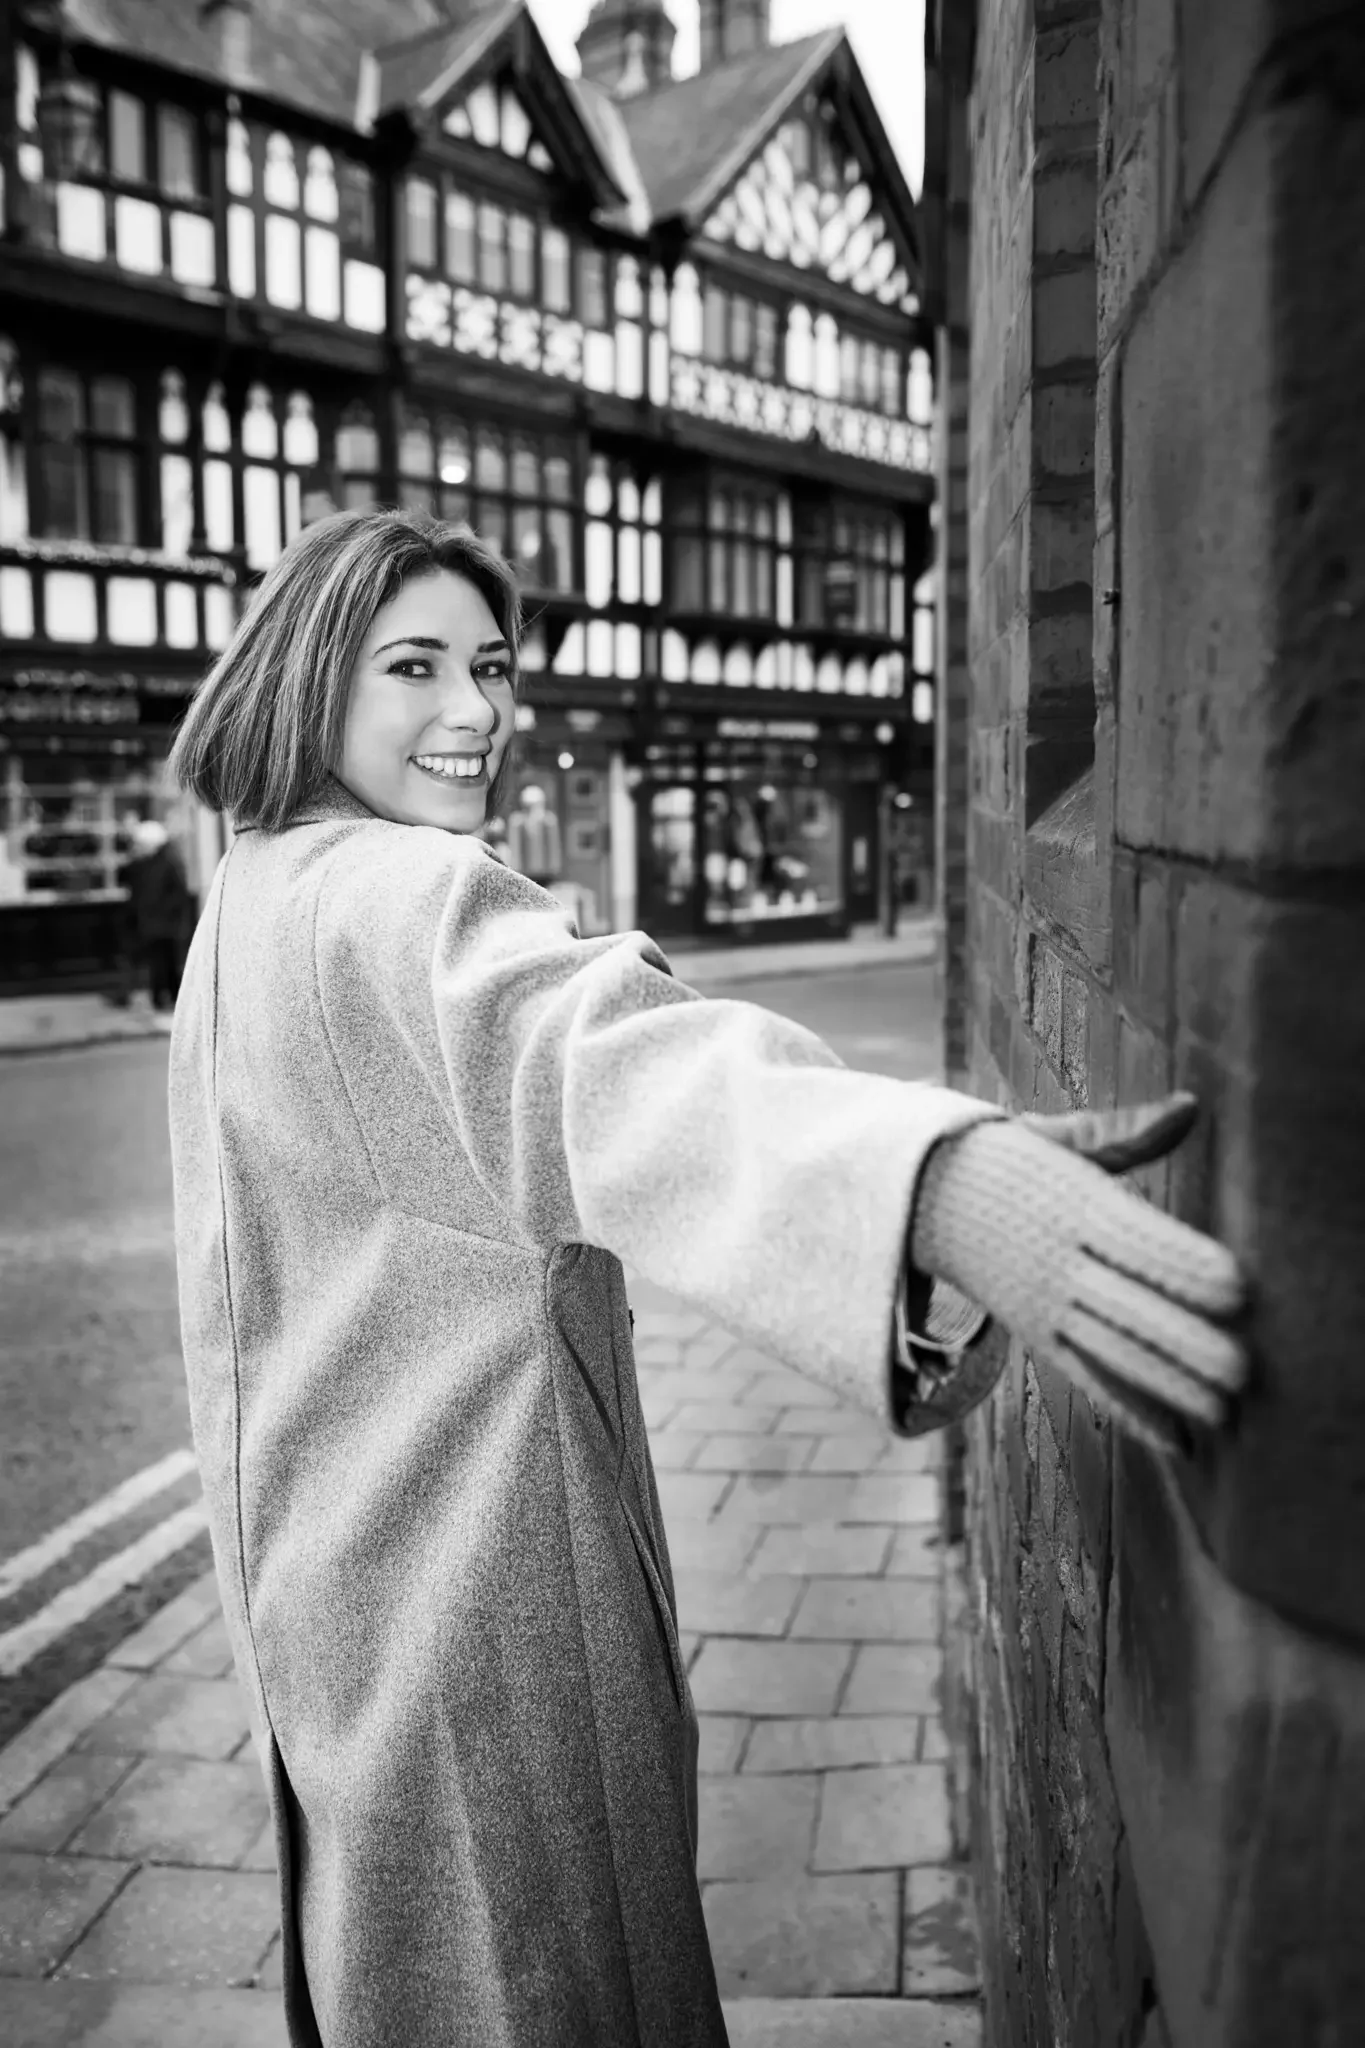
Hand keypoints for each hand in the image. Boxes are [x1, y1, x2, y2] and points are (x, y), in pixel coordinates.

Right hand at [909, 1093, 1248, 1453]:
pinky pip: (1086, 1375)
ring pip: (1111, 1352)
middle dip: (1184, 1342)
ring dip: (1167, 1386)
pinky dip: (1130, 1408)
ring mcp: (1044, 1302)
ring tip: (1220, 1414)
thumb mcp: (1059, 1137)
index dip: (1181, 1265)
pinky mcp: (1035, 1332)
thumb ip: (1129, 1131)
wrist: (917, 1196)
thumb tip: (1192, 1106)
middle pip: (1127, 1307)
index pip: (1134, 1239)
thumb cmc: (1006, 1158)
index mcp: (1070, 1204)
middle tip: (1242, 1370)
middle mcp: (1057, 1260)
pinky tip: (1174, 1437)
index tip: (1236, 1287)